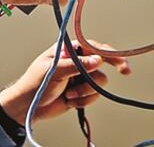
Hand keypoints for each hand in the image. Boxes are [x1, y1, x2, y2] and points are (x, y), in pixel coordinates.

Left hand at [0, 40, 131, 124]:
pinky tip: (69, 101)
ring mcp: (80, 77)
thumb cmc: (34, 83)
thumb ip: (76, 65)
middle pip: (102, 62)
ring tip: (69, 94)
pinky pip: (94, 95)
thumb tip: (97, 60)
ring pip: (99, 81)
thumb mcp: (53, 71)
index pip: (93, 46)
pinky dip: (83, 100)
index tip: (120, 60)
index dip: (109, 52)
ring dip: (85, 91)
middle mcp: (77, 62)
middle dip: (113, 66)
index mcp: (68, 50)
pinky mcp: (81, 92)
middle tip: (125, 70)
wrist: (27, 107)